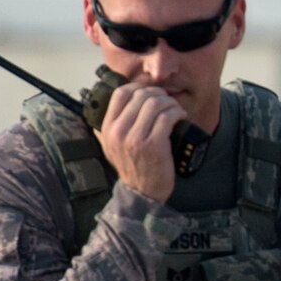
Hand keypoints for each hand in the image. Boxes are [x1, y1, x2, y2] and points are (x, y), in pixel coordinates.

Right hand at [95, 82, 184, 202]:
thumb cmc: (131, 168)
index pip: (121, 94)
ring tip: (176, 110)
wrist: (142, 193)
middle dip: (159, 94)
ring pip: (155, 104)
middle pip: (141, 96)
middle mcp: (119, 132)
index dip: (139, 88)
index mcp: (108, 128)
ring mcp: (136, 138)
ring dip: (170, 103)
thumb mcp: (110, 148)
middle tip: (167, 102)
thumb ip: (105, 129)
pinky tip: (181, 117)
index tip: (151, 93)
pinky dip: (177, 113)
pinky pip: (167, 117)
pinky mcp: (154, 145)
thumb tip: (100, 107)